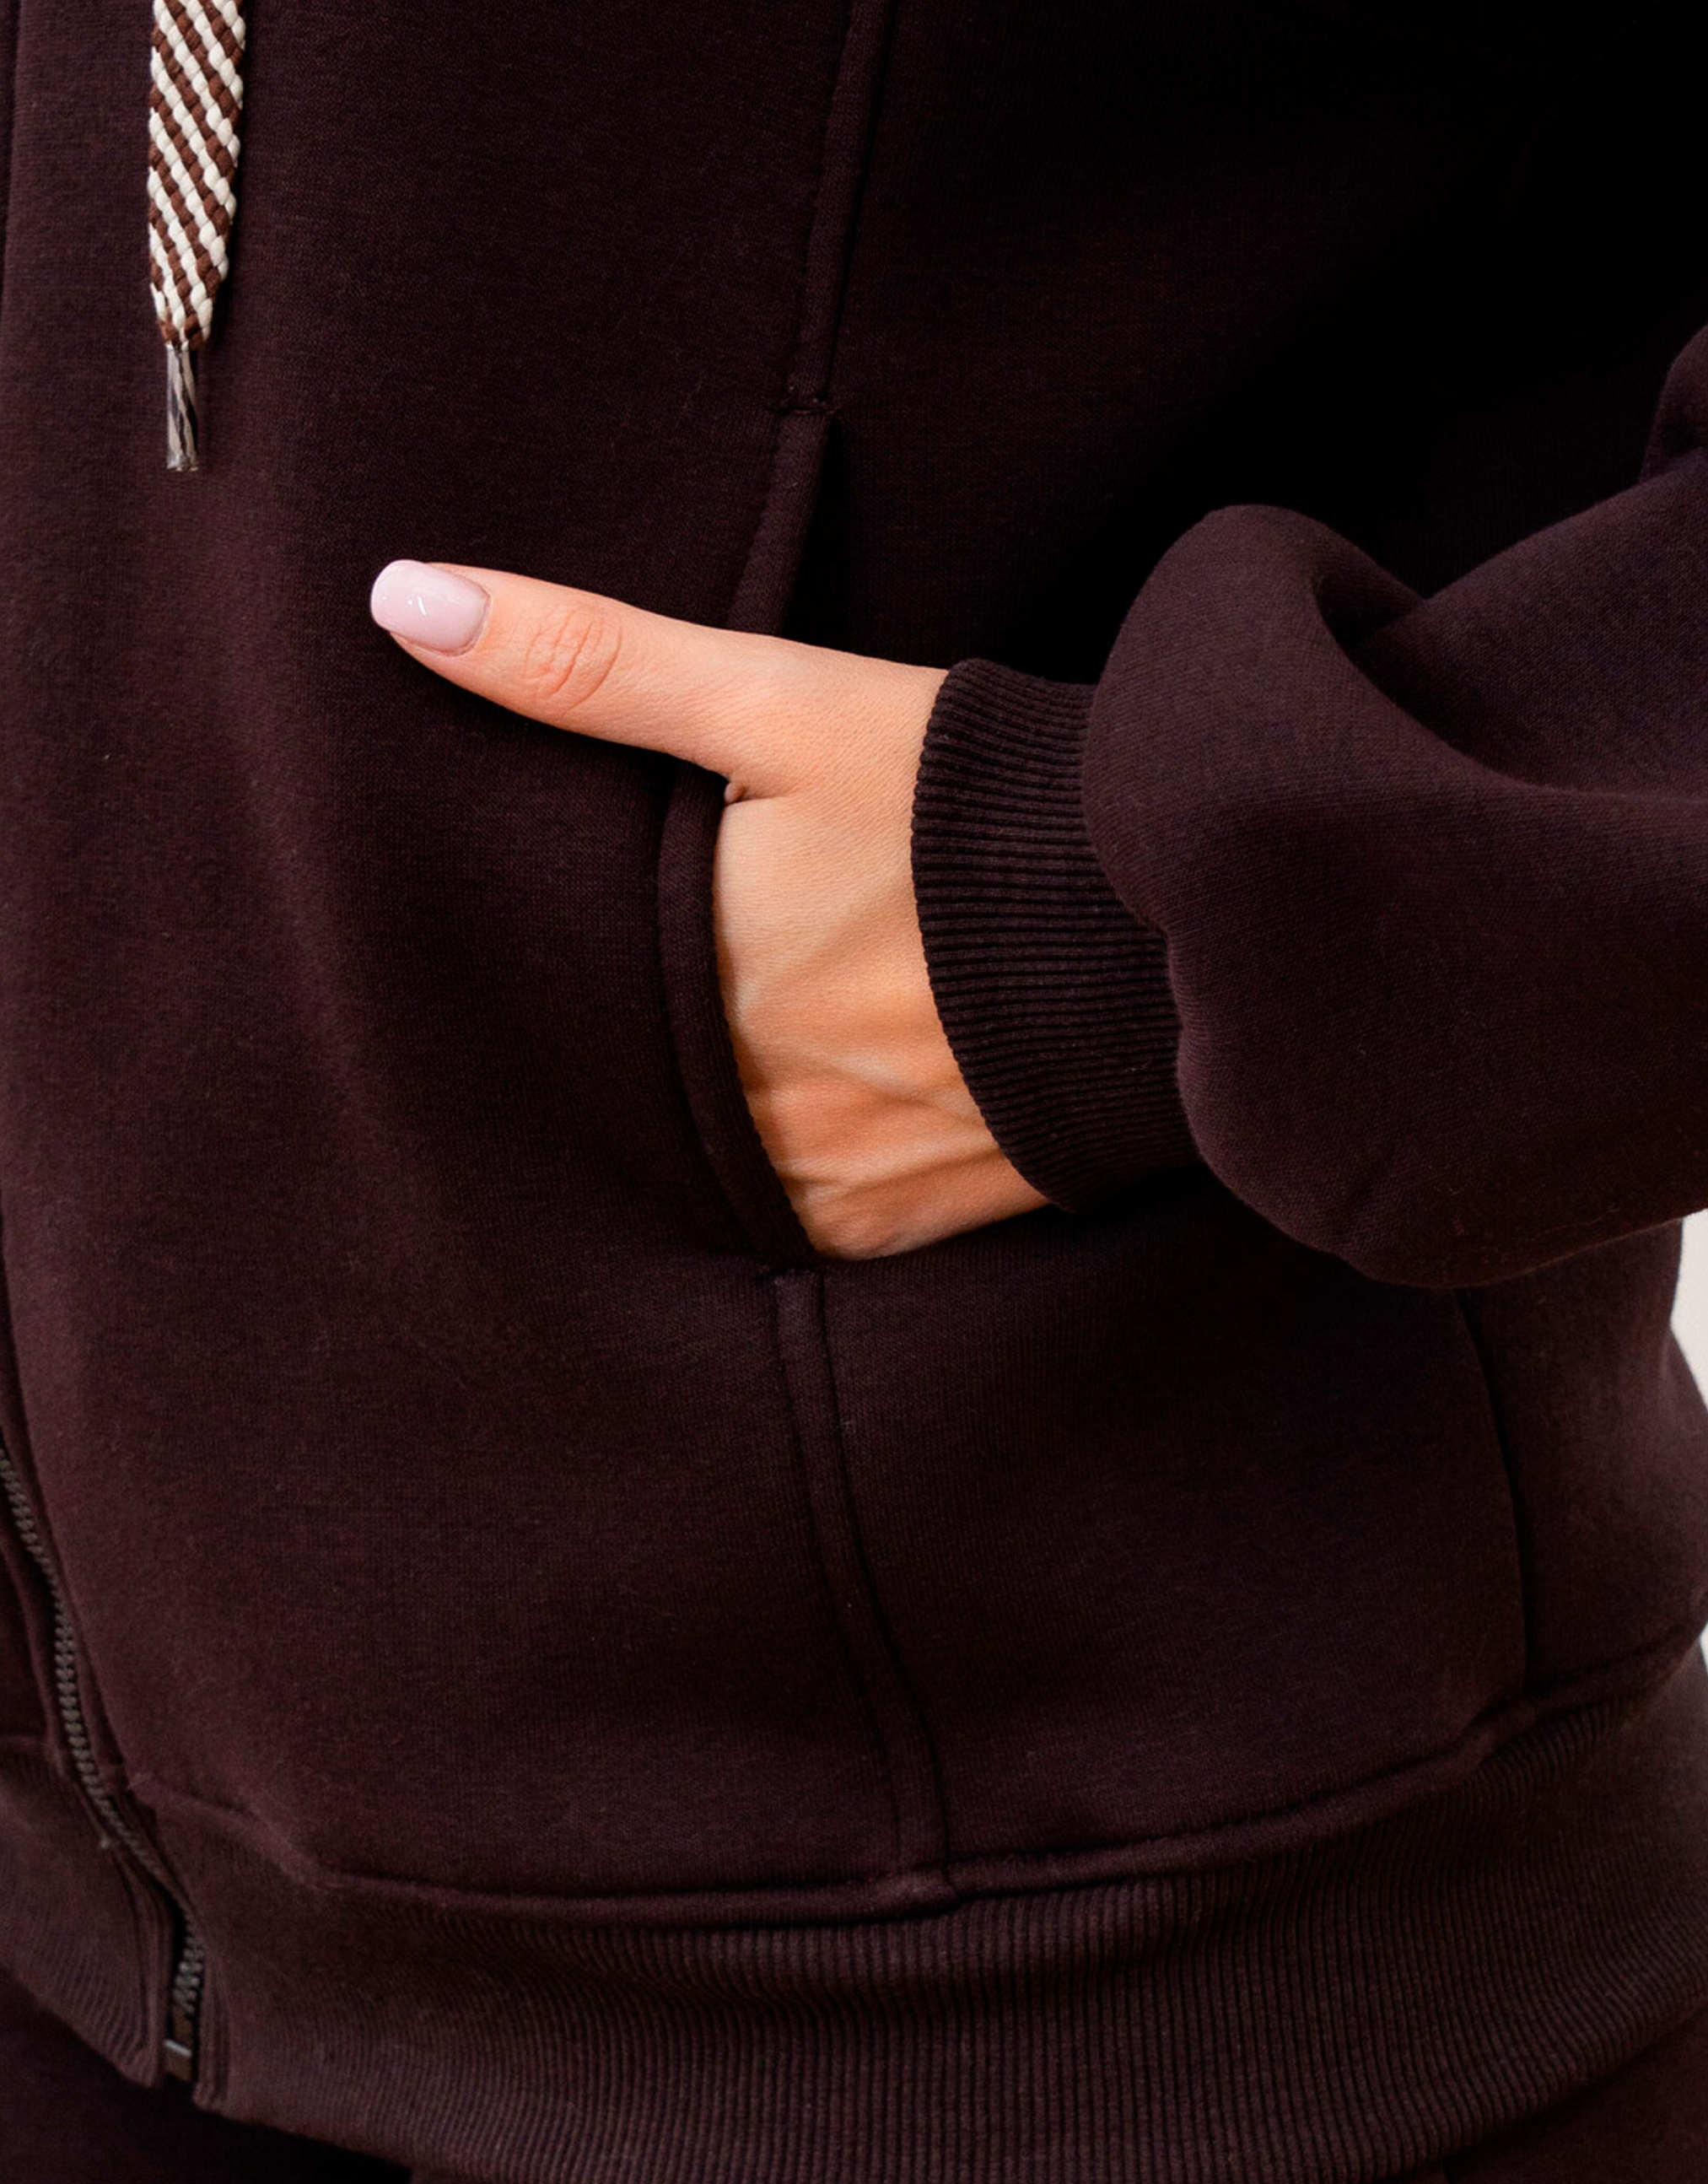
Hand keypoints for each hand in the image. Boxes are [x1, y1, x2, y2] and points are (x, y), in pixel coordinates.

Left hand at [369, 560, 1049, 1257]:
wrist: (1172, 912)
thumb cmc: (971, 798)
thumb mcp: (784, 702)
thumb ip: (593, 660)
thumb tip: (403, 601)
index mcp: (695, 970)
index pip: (548, 996)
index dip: (527, 972)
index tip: (516, 953)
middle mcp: (743, 1092)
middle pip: (619, 1085)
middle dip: (603, 1050)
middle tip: (607, 1006)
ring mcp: (818, 1171)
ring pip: (692, 1163)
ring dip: (680, 1124)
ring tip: (705, 1061)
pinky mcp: (889, 1223)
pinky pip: (784, 1226)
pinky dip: (769, 1179)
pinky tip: (779, 1122)